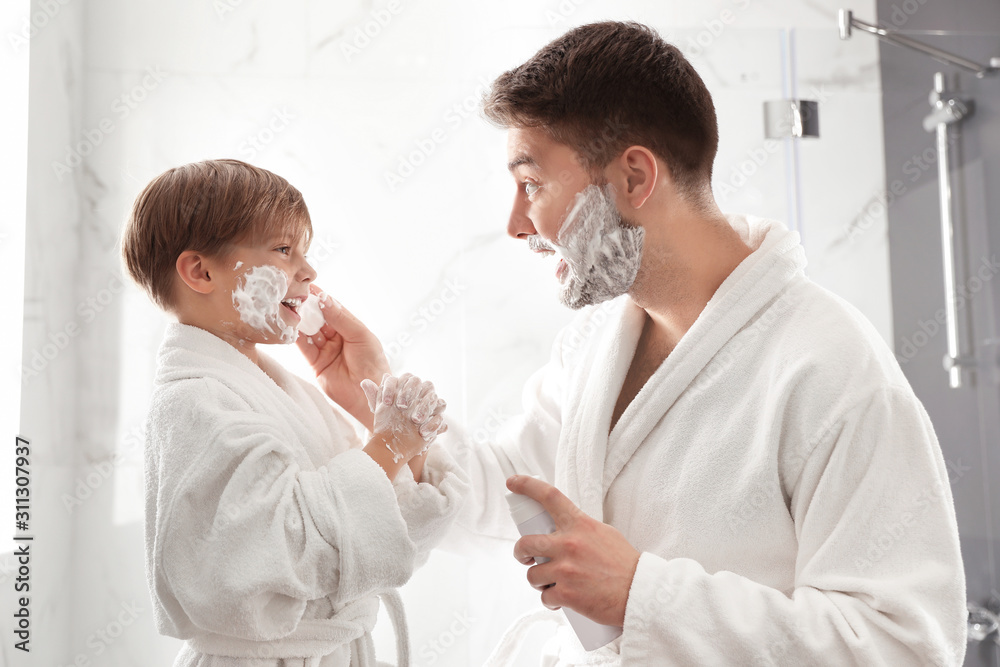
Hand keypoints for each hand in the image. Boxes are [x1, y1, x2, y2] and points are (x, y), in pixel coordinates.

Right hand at [296, 284, 388, 430]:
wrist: (370, 395)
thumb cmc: (373, 363)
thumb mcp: (360, 336)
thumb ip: (341, 318)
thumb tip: (325, 299)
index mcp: (350, 328)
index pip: (333, 309)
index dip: (321, 298)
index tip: (308, 287)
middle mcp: (337, 337)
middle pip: (318, 319)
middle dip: (307, 308)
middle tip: (294, 297)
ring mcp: (325, 350)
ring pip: (309, 331)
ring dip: (300, 321)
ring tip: (290, 309)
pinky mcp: (316, 363)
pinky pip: (303, 347)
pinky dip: (296, 337)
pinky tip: (290, 327)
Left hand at [360, 373, 447, 460]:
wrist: (398, 443)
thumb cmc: (387, 423)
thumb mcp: (379, 411)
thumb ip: (374, 396)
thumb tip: (365, 382)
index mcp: (406, 386)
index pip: (404, 378)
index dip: (393, 388)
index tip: (386, 403)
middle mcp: (420, 392)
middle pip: (421, 383)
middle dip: (410, 393)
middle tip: (401, 407)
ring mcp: (430, 404)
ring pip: (433, 397)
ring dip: (424, 408)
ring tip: (415, 420)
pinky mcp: (438, 418)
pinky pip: (441, 417)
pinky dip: (433, 424)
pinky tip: (423, 432)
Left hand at [507, 475, 639, 626]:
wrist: (640, 593)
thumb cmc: (624, 564)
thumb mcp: (604, 534)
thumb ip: (580, 529)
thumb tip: (563, 531)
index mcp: (579, 525)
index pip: (549, 496)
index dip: (526, 486)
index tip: (513, 481)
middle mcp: (569, 544)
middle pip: (526, 543)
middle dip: (520, 552)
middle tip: (525, 557)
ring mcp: (566, 570)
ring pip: (532, 575)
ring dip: (538, 581)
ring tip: (552, 584)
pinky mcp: (566, 594)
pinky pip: (545, 597)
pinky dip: (550, 600)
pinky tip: (560, 600)